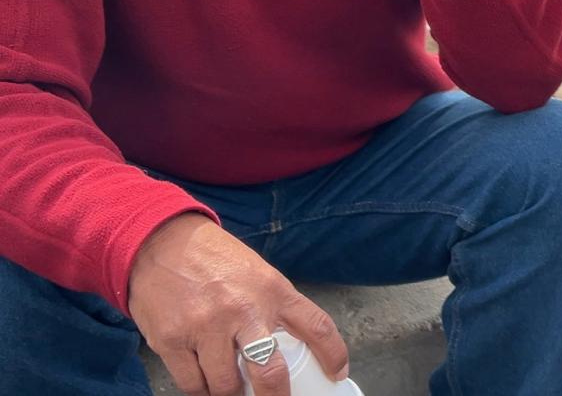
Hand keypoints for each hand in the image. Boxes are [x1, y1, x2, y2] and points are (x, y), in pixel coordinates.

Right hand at [129, 214, 348, 395]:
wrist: (162, 243)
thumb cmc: (214, 260)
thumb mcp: (258, 275)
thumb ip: (274, 309)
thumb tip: (286, 351)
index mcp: (273, 291)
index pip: (317, 326)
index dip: (333, 355)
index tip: (337, 373)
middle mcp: (244, 311)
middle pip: (270, 373)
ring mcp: (207, 327)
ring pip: (225, 386)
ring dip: (230, 393)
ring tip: (231, 386)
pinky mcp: (173, 341)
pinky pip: (192, 384)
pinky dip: (201, 390)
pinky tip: (205, 382)